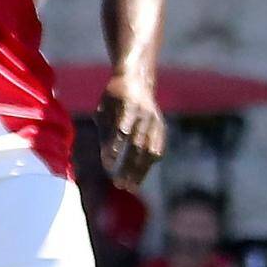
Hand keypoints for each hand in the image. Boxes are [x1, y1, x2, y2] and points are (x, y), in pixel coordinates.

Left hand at [86, 76, 167, 192]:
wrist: (138, 79)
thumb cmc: (115, 95)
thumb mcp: (105, 107)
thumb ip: (106, 129)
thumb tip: (109, 157)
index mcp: (128, 104)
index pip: (122, 129)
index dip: (116, 147)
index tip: (107, 164)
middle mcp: (145, 114)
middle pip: (138, 145)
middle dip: (129, 166)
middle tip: (119, 184)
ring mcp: (155, 121)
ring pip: (149, 151)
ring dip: (140, 170)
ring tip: (130, 187)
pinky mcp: (161, 127)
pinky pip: (157, 149)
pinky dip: (149, 164)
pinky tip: (139, 176)